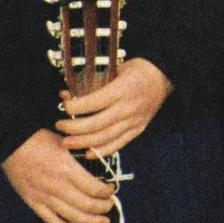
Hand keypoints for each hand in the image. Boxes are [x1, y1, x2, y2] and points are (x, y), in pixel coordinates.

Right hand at [1, 128, 116, 222]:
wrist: (9, 144)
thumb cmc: (39, 139)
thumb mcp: (65, 143)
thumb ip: (82, 156)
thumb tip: (99, 166)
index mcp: (67, 168)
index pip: (94, 188)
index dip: (106, 192)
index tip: (111, 190)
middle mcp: (57, 185)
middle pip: (87, 204)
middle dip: (103, 207)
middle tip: (109, 206)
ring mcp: (44, 196)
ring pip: (72, 216)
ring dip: (91, 221)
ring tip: (103, 222)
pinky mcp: (33, 203)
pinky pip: (52, 221)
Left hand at [56, 57, 170, 157]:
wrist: (163, 77)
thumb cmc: (138, 70)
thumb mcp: (115, 69)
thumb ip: (93, 82)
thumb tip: (68, 94)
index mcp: (123, 89)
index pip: (94, 102)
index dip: (75, 107)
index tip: (64, 105)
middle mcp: (129, 108)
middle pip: (96, 124)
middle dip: (74, 128)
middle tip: (60, 126)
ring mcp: (134, 121)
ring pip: (105, 138)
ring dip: (83, 142)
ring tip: (68, 142)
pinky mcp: (138, 129)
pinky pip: (118, 144)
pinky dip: (102, 151)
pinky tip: (88, 153)